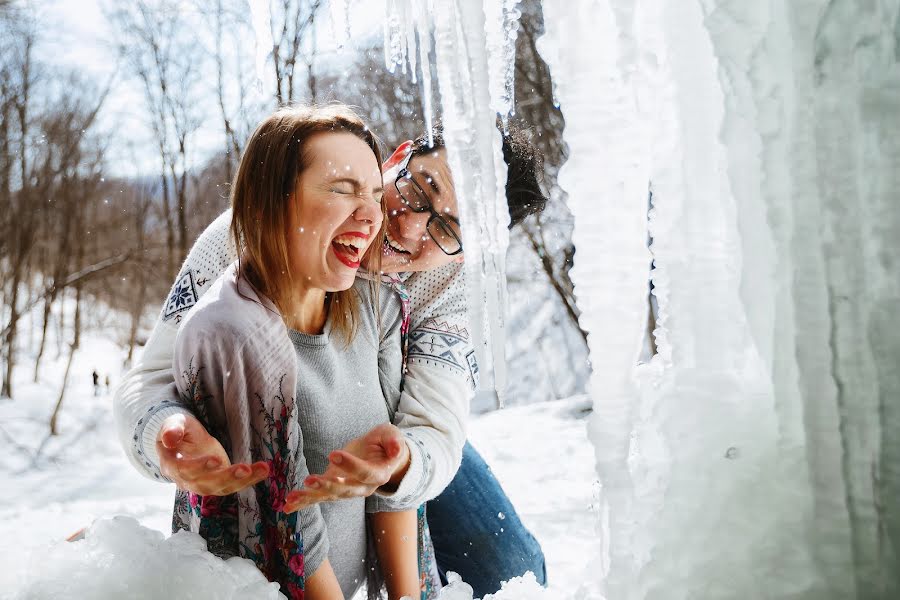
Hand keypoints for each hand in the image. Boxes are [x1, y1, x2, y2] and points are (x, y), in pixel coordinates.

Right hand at [157, 413, 268, 495]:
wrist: (184, 440)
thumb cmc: (179, 430)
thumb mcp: (174, 423)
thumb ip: (172, 429)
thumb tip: (169, 439)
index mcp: (172, 465)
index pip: (183, 470)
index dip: (198, 467)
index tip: (215, 460)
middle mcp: (187, 480)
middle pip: (206, 484)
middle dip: (226, 477)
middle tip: (244, 469)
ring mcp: (204, 483)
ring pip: (223, 487)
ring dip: (243, 480)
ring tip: (262, 469)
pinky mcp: (219, 482)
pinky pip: (235, 484)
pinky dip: (250, 478)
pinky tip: (263, 470)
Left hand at [284, 423, 409, 511]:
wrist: (382, 455)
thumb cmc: (387, 443)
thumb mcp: (393, 436)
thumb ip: (395, 442)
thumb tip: (397, 448)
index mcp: (379, 475)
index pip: (365, 473)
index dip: (350, 465)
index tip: (333, 453)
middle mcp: (362, 488)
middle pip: (345, 490)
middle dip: (327, 486)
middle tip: (311, 480)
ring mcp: (347, 490)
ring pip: (329, 495)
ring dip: (310, 496)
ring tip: (292, 497)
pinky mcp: (334, 488)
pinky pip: (318, 497)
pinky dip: (302, 501)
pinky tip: (286, 506)